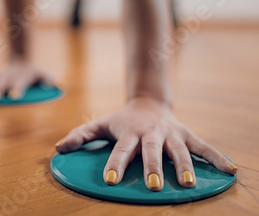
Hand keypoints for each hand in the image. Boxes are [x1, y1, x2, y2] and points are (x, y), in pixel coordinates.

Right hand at [0, 59, 56, 99]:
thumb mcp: (44, 75)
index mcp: (21, 78)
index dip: (17, 89)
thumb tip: (54, 84)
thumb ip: (48, 80)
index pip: (19, 83)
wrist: (21, 61)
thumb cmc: (34, 74)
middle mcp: (6, 77)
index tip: (14, 95)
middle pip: (0, 83)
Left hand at [55, 95, 237, 189]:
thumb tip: (57, 148)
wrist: (148, 103)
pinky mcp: (186, 135)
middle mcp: (151, 133)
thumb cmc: (122, 120)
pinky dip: (217, 157)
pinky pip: (203, 146)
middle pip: (152, 150)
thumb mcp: (101, 124)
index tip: (111, 180)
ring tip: (189, 183)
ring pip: (179, 149)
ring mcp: (170, 134)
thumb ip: (80, 135)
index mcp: (129, 132)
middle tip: (153, 185)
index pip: (121, 150)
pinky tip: (231, 170)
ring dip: (184, 165)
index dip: (115, 164)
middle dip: (153, 166)